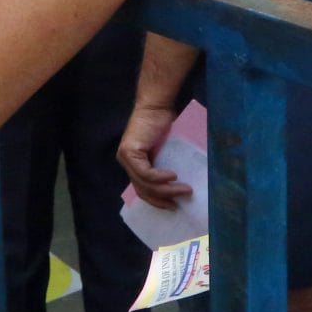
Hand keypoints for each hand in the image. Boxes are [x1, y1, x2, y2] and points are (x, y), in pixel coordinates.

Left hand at [118, 93, 190, 208]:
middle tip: (178, 204)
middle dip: (162, 199)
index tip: (172, 205)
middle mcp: (126, 163)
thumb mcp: (165, 151)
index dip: (156, 200)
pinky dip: (160, 178)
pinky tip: (173, 177)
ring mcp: (126, 158)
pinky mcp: (130, 153)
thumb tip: (180, 185)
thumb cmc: (164, 125)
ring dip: (166, 190)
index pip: (142, 190)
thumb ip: (164, 165)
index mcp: (134, 164)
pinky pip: (146, 173)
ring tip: (184, 190)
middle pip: (143, 190)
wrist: (156, 106)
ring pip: (146, 184)